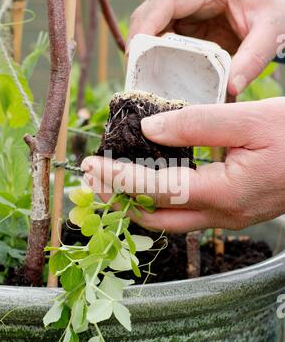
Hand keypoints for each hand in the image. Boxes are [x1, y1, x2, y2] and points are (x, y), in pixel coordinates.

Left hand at [82, 98, 284, 232]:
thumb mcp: (248, 120)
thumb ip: (196, 124)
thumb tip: (149, 130)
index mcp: (226, 193)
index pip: (159, 191)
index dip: (121, 180)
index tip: (92, 167)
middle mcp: (224, 214)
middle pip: (159, 220)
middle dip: (122, 202)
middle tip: (93, 182)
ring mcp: (230, 216)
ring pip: (173, 221)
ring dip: (139, 204)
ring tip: (112, 183)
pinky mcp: (234, 210)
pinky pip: (189, 213)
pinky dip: (163, 201)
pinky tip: (151, 183)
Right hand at [127, 0, 284, 95]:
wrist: (277, 5)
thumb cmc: (274, 11)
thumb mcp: (270, 33)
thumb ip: (253, 60)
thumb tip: (231, 91)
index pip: (165, 2)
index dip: (145, 25)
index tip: (135, 52)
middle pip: (149, 16)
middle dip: (138, 44)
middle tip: (134, 76)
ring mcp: (186, 13)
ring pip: (152, 31)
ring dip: (145, 55)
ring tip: (142, 82)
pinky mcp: (187, 29)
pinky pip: (164, 43)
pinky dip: (158, 60)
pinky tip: (158, 80)